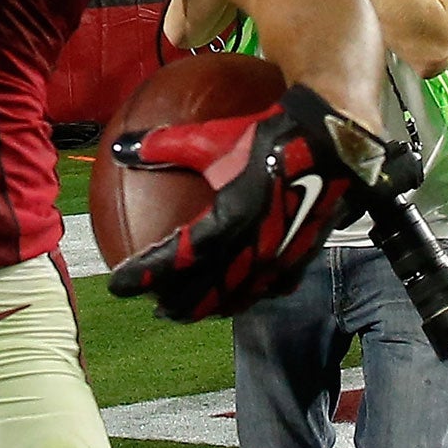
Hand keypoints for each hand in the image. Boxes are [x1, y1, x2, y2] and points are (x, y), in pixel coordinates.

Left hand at [108, 85, 386, 319]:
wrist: (329, 143)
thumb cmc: (266, 136)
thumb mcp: (209, 138)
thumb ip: (160, 144)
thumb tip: (118, 147)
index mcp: (230, 217)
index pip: (177, 257)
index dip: (146, 274)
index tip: (119, 285)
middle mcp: (254, 245)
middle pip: (208, 290)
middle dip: (179, 303)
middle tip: (155, 309)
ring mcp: (280, 256)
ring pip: (239, 295)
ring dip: (211, 308)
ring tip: (188, 312)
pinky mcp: (301, 257)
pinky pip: (269, 289)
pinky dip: (246, 298)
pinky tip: (236, 299)